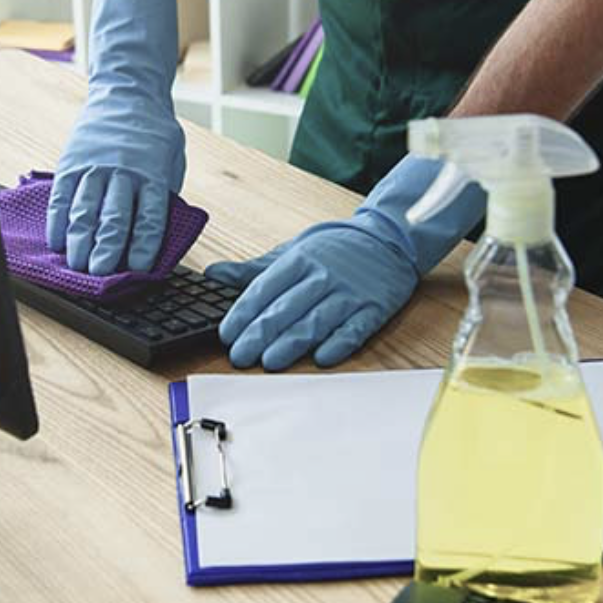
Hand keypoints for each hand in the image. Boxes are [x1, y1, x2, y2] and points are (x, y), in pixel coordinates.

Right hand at [48, 0, 185, 274]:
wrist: (127, 92)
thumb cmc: (153, 133)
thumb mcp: (172, 160)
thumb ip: (163, 195)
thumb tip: (155, 237)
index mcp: (153, 174)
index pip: (149, 217)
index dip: (143, 246)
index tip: (138, 270)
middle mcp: (123, 171)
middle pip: (113, 218)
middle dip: (105, 250)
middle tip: (99, 275)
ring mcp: (94, 166)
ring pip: (84, 210)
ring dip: (79, 241)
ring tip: (76, 265)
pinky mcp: (71, 162)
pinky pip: (62, 197)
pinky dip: (58, 221)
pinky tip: (57, 241)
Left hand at [205, 156, 484, 369]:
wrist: (389, 240)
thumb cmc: (333, 250)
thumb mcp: (292, 251)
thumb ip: (254, 270)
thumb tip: (213, 275)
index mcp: (299, 260)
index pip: (265, 289)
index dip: (243, 313)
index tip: (226, 334)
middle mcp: (323, 275)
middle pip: (286, 308)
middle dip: (260, 334)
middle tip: (239, 356)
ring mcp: (349, 293)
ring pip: (316, 321)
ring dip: (291, 343)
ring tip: (269, 362)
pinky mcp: (373, 309)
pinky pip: (354, 329)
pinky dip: (338, 343)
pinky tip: (322, 358)